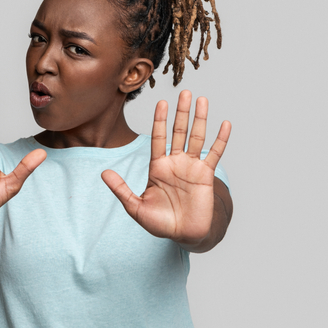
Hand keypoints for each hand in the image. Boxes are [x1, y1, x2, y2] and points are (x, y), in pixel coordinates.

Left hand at [101, 90, 229, 245]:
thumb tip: (103, 174)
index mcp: (158, 167)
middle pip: (178, 132)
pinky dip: (220, 139)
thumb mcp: (135, 207)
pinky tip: (225, 124)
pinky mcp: (206, 175)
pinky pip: (214, 154)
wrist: (184, 235)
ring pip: (197, 137)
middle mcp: (175, 162)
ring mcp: (192, 167)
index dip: (159, 120)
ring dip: (200, 119)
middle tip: (183, 92)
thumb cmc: (160, 223)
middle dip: (180, 112)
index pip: (157, 138)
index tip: (161, 102)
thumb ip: (121, 190)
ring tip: (202, 100)